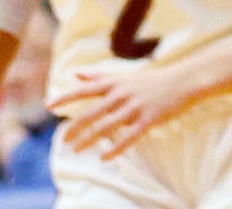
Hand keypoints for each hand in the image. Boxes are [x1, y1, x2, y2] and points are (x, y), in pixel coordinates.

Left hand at [49, 57, 201, 158]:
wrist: (182, 80)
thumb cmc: (150, 79)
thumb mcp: (123, 75)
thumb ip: (97, 76)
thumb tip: (75, 74)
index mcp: (114, 82)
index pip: (84, 90)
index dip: (66, 97)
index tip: (49, 106)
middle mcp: (121, 93)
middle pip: (92, 112)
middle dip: (75, 127)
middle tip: (64, 140)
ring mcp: (135, 106)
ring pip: (107, 127)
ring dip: (89, 140)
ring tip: (77, 150)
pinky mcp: (148, 119)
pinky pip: (129, 138)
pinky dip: (115, 149)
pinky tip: (104, 158)